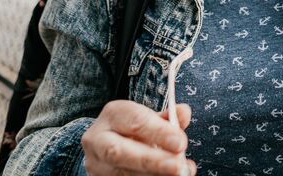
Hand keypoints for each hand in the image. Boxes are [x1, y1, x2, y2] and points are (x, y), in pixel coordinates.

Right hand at [80, 100, 196, 175]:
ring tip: (178, 173)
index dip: (159, 132)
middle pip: (120, 152)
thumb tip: (184, 112)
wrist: (107, 145)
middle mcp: (99, 139)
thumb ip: (167, 117)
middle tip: (178, 166)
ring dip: (153, 175)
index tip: (180, 143)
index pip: (135, 121)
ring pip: (121, 173)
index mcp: (113, 115)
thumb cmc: (134, 129)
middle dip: (152, 160)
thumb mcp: (150, 118)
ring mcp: (98, 163)